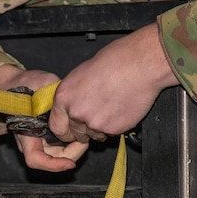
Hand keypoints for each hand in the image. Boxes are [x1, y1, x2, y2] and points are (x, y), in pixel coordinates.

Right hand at [0, 63, 89, 172]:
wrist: (15, 84)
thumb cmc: (25, 84)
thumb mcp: (40, 84)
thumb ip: (53, 94)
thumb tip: (68, 103)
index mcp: (25, 132)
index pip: (36, 159)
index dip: (54, 165)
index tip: (71, 164)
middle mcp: (31, 141)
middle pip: (53, 159)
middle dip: (72, 153)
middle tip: (85, 139)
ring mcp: (39, 139)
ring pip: (59, 154)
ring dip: (73, 147)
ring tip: (83, 132)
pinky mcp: (46, 135)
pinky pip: (60, 146)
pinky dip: (71, 141)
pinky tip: (78, 129)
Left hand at [48, 23, 176, 143]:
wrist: (139, 64)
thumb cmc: (114, 61)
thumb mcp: (82, 74)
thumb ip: (74, 95)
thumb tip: (74, 105)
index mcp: (64, 97)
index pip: (57, 126)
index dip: (65, 131)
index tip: (71, 132)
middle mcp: (76, 112)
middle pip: (76, 134)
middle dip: (85, 130)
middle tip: (97, 117)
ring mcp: (94, 123)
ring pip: (95, 135)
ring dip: (101, 127)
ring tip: (112, 107)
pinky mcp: (113, 129)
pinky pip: (111, 134)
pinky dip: (116, 126)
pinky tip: (121, 109)